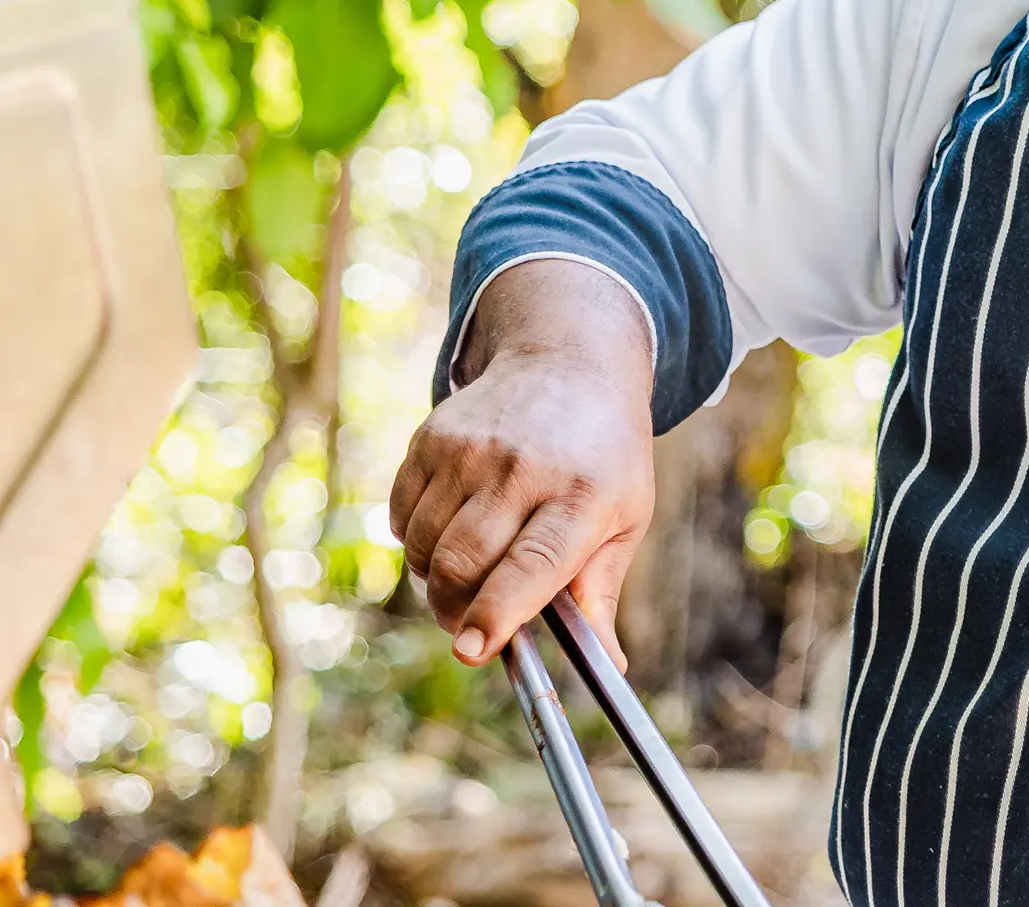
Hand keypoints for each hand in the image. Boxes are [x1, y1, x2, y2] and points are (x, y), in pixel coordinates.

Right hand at [390, 264, 656, 667]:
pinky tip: (452, 526)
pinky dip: (417, 540)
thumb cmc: (604, 457)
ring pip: (426, 547)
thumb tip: (608, 664)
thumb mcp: (626, 517)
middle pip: (464, 563)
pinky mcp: (432, 438)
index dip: (497, 614)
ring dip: (436, 578)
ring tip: (471, 567)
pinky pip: (402, 517)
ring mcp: (471, 450)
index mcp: (582, 495)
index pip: (532, 566)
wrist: (570, 364)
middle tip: (470, 625)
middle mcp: (523, 469)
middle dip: (456, 610)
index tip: (473, 651)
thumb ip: (601, 590)